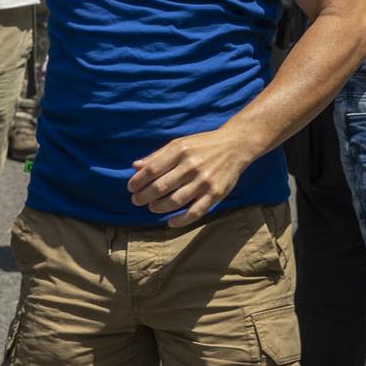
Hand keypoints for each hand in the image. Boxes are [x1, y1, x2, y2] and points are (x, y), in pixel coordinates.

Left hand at [126, 126, 256, 227]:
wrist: (234, 146)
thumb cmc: (202, 145)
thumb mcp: (179, 143)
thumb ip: (157, 156)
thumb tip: (135, 166)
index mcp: (180, 151)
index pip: (152, 169)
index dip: (138, 181)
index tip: (131, 187)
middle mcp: (191, 166)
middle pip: (161, 187)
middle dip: (144, 196)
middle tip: (136, 200)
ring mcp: (204, 181)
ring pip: (176, 201)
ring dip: (159, 207)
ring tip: (152, 207)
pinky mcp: (216, 194)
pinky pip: (196, 212)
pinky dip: (181, 220)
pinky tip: (170, 221)